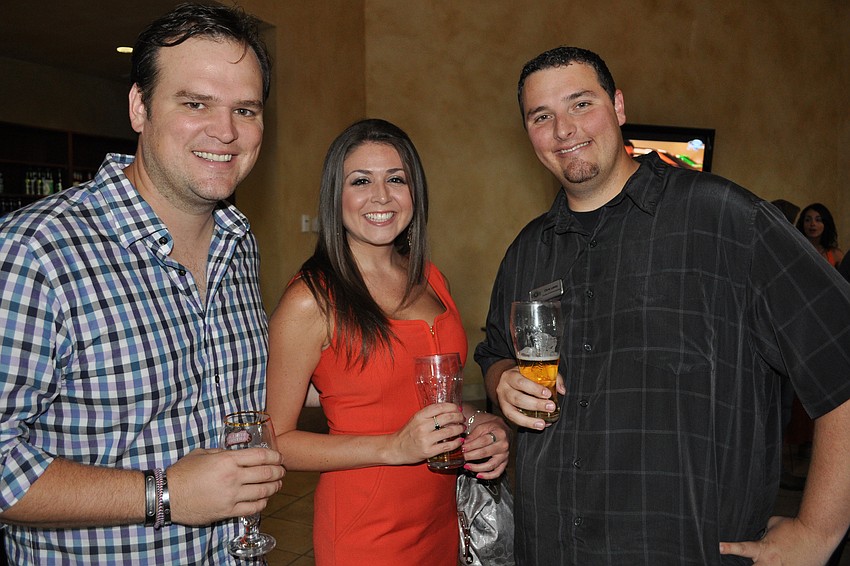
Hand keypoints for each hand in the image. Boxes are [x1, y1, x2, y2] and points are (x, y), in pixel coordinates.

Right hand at [166, 447, 284, 525]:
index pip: (260, 456)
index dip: (274, 456)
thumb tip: (235, 454)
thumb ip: (221, 453)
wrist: (167, 495)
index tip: (279, 457)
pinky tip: (264, 500)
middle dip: (278, 471)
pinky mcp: (227, 512)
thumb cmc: (182, 472)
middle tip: (282, 471)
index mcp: (227, 460)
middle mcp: (233, 477)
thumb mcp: (202, 454)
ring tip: (278, 484)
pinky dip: (262, 503)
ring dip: (274, 487)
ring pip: (263, 492)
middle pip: (266, 473)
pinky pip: (252, 508)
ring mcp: (231, 496)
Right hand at [386, 403, 465, 464]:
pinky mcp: (428, 451)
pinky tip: (460, 440)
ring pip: (449, 431)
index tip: (458, 408)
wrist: (396, 448)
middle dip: (459, 417)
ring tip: (462, 428)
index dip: (452, 407)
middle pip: (447, 418)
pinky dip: (456, 443)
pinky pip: (447, 446)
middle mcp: (422, 426)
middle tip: (462, 418)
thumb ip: (429, 414)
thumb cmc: (407, 433)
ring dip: (459, 429)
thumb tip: (448, 410)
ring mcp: (426, 439)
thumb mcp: (416, 419)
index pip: (440, 407)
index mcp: (419, 416)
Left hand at [462, 412, 510, 479]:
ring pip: (490, 465)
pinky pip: (497, 472)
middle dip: (471, 456)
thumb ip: (473, 435)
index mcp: (499, 434)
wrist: (503, 430)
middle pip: (485, 453)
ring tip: (467, 466)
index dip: (471, 446)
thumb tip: (464, 444)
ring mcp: (504, 455)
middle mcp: (503, 445)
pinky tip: (478, 475)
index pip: (483, 441)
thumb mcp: (483, 426)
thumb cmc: (493, 427)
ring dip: (477, 467)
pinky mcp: (504, 462)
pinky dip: (488, 476)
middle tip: (462, 457)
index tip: (462, 448)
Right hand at [495, 366, 559, 429]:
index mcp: (510, 375)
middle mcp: (504, 388)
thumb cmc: (525, 376)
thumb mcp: (536, 372)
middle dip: (535, 404)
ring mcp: (502, 401)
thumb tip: (561, 390)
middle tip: (551, 407)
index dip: (534, 388)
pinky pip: (514, 420)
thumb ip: (552, 378)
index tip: (547, 393)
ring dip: (529, 419)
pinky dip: (526, 424)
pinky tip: (537, 426)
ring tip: (542, 423)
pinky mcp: (505, 411)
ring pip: (513, 412)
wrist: (510, 381)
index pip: (521, 382)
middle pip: (517, 398)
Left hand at [719, 515, 835, 564]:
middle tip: (738, 563)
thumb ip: (763, 532)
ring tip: (775, 555)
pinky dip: (785, 564)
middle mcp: (771, 563)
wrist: (816, 533)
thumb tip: (759, 533)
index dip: (729, 548)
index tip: (719, 547)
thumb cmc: (794, 527)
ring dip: (768, 564)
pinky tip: (789, 558)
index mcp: (763, 549)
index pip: (742, 549)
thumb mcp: (772, 525)